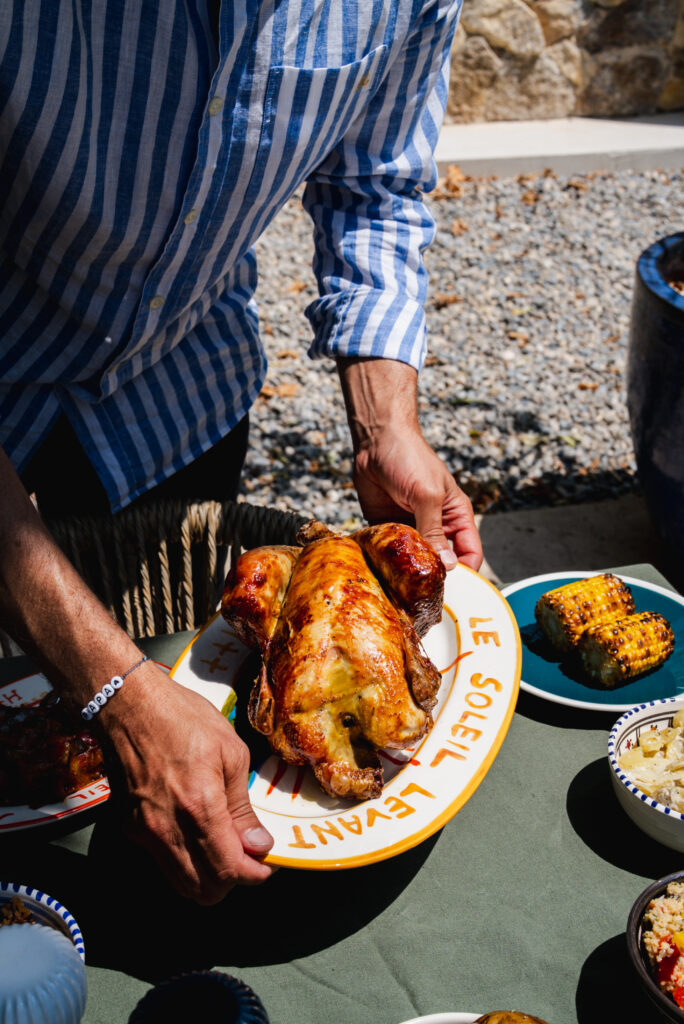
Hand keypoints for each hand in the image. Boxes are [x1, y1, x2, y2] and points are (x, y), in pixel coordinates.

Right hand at [104, 665, 274, 903]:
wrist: (128, 704)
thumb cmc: (183, 718)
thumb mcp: (230, 752)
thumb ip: (243, 807)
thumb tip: (258, 844)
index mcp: (199, 807)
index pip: (229, 870)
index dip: (255, 874)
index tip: (268, 863)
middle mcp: (167, 829)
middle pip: (204, 891)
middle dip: (233, 881)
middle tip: (249, 856)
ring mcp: (144, 832)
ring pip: (181, 884)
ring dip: (208, 877)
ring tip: (226, 848)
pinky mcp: (129, 828)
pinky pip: (163, 862)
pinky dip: (185, 861)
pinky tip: (198, 834)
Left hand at [337, 356, 481, 570]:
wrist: (375, 440)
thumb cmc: (409, 458)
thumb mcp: (427, 495)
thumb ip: (434, 532)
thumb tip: (448, 566)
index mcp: (455, 517)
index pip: (470, 554)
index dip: (465, 574)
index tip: (451, 590)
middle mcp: (435, 527)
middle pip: (442, 563)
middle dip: (434, 576)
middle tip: (421, 593)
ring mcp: (411, 529)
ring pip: (415, 561)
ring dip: (408, 570)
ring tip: (398, 583)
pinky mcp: (387, 528)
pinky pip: (390, 552)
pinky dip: (387, 560)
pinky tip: (381, 567)